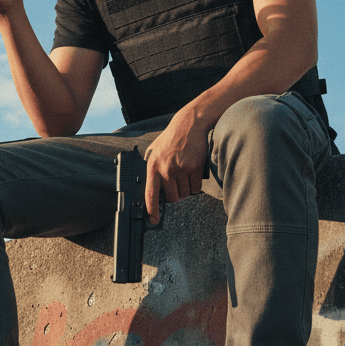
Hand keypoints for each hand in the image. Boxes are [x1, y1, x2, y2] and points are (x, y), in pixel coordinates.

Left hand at [143, 106, 208, 223]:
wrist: (190, 124)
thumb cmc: (171, 137)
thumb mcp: (154, 150)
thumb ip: (151, 167)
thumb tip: (148, 186)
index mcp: (153, 166)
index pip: (150, 194)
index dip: (151, 211)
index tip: (154, 221)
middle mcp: (166, 169)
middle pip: (172, 198)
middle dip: (176, 195)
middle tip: (177, 183)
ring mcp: (180, 169)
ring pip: (185, 194)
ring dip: (187, 189)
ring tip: (185, 174)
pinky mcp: (194, 168)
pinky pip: (196, 188)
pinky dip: (196, 185)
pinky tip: (193, 173)